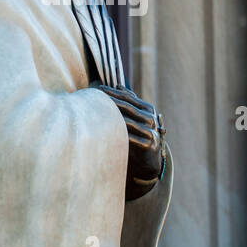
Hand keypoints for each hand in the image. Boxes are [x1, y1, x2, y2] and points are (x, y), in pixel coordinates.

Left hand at [95, 84, 164, 199]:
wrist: (149, 160)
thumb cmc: (139, 135)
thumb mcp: (136, 117)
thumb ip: (130, 102)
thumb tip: (118, 85)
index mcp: (149, 109)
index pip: (129, 98)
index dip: (114, 92)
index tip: (99, 88)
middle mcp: (151, 119)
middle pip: (128, 107)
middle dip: (111, 100)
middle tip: (95, 95)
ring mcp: (151, 132)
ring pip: (128, 121)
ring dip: (112, 116)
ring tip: (97, 110)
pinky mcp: (148, 144)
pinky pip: (130, 137)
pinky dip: (118, 133)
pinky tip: (105, 129)